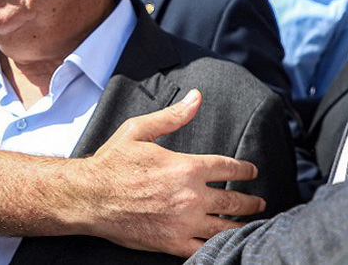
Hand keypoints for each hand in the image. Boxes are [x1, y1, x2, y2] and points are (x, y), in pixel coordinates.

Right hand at [84, 90, 263, 256]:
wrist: (89, 197)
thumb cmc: (111, 163)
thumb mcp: (139, 130)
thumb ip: (172, 116)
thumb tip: (195, 98)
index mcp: (186, 167)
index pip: (227, 168)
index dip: (244, 170)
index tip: (251, 171)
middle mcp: (191, 196)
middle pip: (233, 201)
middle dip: (250, 201)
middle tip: (258, 201)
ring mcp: (183, 222)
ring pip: (225, 228)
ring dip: (242, 225)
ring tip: (250, 225)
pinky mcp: (172, 242)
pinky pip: (204, 249)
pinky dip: (219, 248)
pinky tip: (225, 245)